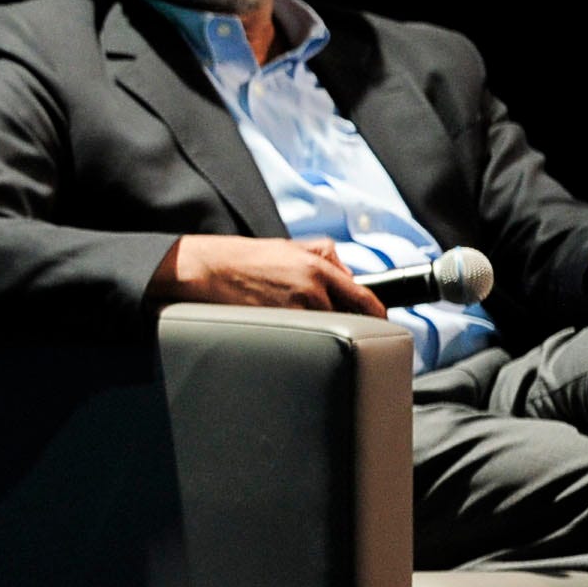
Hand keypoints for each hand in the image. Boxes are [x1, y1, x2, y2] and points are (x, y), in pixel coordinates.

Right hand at [147, 235, 388, 316]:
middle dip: (352, 325)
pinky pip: (304, 340)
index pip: (366, 299)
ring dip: (325, 333)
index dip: (379, 316)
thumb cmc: (244, 259)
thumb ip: (326, 256)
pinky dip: (304, 340)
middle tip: (346, 330)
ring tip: (307, 328)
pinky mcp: (277, 328)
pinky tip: (291, 335)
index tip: (382, 324)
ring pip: (328, 332)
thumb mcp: (290, 246)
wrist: (206, 270)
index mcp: (318, 268)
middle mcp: (312, 290)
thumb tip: (350, 276)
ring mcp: (295, 312)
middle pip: (352, 320)